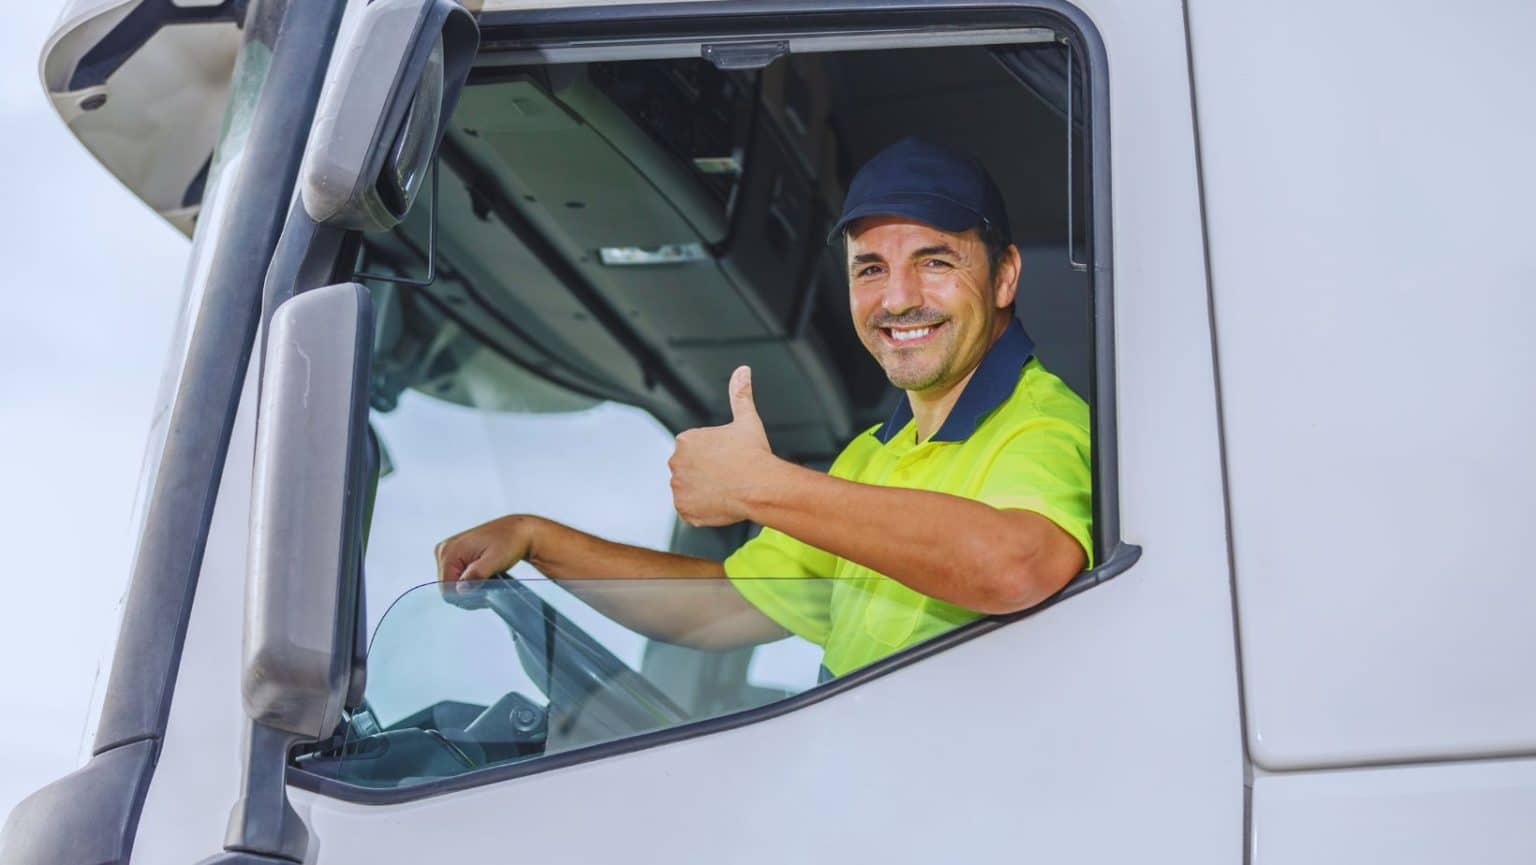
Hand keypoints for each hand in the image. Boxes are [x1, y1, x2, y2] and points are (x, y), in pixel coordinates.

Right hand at [435, 515, 536, 595]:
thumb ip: (477, 574)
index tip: (484, 592)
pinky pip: (457, 577)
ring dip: (470, 587)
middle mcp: (444, 550)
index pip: (447, 589)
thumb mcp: (495, 560)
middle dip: (468, 592)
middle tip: (489, 585)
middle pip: (448, 588)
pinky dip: (471, 581)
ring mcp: (448, 552)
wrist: (518, 532)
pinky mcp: (455, 555)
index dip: (465, 597)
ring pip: (453, 585)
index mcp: (449, 551)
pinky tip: (484, 576)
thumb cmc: (510, 542)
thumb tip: (461, 590)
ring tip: (488, 579)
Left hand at [669, 366, 778, 526]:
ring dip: (703, 490)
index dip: (714, 455)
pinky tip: (720, 501)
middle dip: (705, 472)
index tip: (728, 459)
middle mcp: (676, 463)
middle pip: (689, 469)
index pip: (695, 449)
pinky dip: (702, 509)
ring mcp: (679, 488)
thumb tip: (743, 371)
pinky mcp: (684, 509)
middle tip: (729, 475)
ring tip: (726, 489)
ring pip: (689, 489)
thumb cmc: (754, 455)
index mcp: (686, 440)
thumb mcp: (747, 419)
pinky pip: (690, 510)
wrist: (760, 487)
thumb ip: (740, 394)